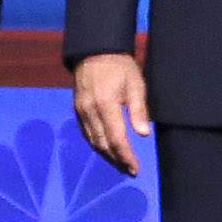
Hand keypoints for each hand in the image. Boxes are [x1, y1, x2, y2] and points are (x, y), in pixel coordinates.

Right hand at [70, 50, 152, 175]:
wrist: (95, 51)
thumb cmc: (120, 66)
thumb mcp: (135, 84)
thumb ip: (139, 110)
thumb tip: (143, 133)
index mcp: (106, 104)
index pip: (116, 138)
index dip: (126, 156)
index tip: (135, 168)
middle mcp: (90, 111)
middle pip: (103, 143)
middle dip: (117, 159)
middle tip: (130, 170)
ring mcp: (81, 110)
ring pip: (93, 140)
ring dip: (107, 154)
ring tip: (120, 163)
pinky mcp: (77, 109)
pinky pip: (86, 132)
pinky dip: (97, 143)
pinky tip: (107, 149)